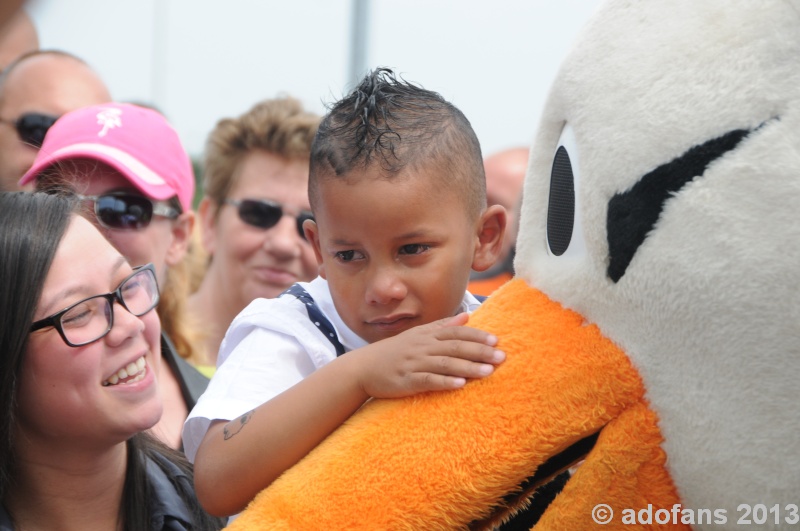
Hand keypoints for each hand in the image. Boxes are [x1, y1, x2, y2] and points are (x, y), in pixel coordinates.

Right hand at [350, 312, 504, 397]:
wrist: (364, 368)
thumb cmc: (394, 352)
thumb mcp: (417, 335)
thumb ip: (443, 326)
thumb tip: (467, 316)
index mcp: (427, 335)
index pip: (456, 332)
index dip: (476, 335)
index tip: (496, 340)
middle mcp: (422, 347)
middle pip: (455, 347)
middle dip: (479, 351)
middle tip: (501, 356)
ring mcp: (414, 363)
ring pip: (445, 364)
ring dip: (468, 367)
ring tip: (489, 371)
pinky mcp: (407, 380)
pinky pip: (428, 381)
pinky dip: (445, 382)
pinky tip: (460, 385)